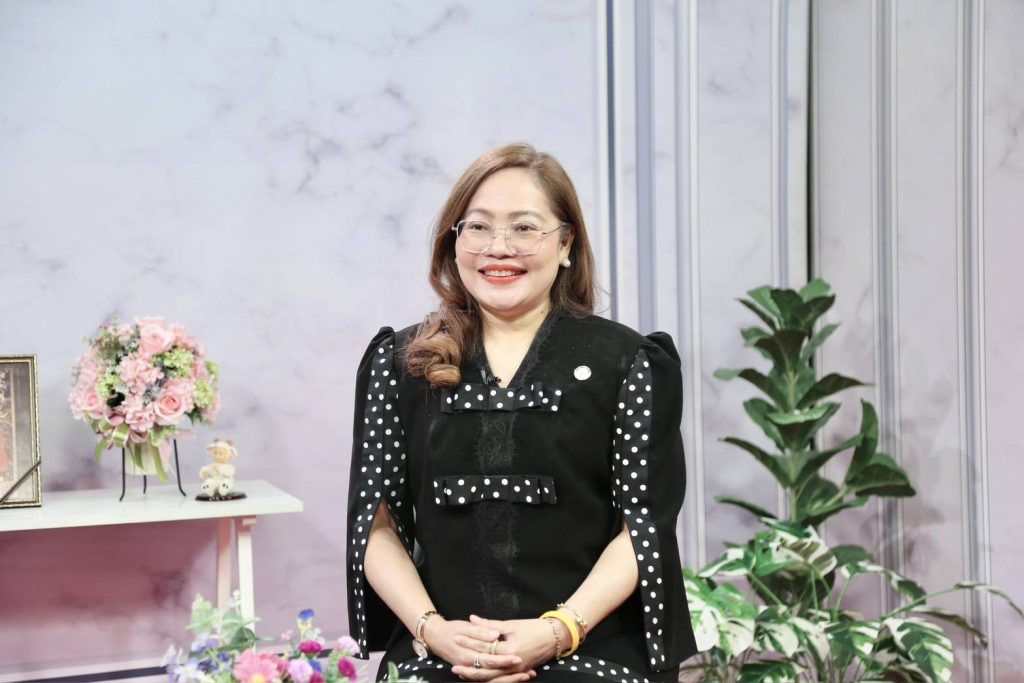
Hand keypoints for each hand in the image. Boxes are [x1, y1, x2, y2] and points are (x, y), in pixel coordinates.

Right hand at [421, 617, 531, 681]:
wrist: (435, 637)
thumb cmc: (450, 630)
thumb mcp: (464, 627)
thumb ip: (480, 631)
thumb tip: (494, 634)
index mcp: (466, 655)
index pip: (489, 660)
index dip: (504, 659)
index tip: (518, 657)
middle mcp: (469, 666)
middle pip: (493, 675)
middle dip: (511, 674)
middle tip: (528, 671)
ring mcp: (471, 672)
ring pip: (493, 680)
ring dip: (510, 679)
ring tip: (528, 676)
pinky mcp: (473, 673)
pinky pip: (490, 680)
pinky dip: (504, 679)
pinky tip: (519, 676)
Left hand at [449, 615, 565, 680]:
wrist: (556, 636)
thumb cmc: (534, 627)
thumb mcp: (512, 624)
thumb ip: (490, 625)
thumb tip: (472, 619)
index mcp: (510, 649)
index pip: (485, 647)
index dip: (470, 642)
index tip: (457, 638)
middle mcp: (512, 663)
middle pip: (486, 668)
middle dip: (469, 667)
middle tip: (453, 665)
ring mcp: (516, 670)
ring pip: (492, 677)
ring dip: (477, 676)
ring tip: (462, 673)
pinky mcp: (519, 672)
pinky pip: (501, 678)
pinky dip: (489, 678)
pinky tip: (479, 676)